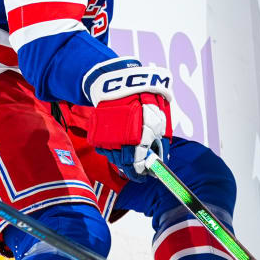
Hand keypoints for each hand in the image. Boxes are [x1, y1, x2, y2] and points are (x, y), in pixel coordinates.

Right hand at [83, 59, 172, 174]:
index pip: (136, 165)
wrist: (121, 83)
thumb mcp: (160, 119)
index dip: (141, 173)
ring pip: (113, 158)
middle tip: (138, 169)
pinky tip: (119, 144)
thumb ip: (161, 142)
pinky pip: (104, 149)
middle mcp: (120, 140)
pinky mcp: (97, 133)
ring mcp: (106, 137)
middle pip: (123, 164)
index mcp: (138, 138)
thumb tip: (162, 160)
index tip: (144, 175)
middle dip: (131, 168)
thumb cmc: (145, 99)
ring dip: (121, 159)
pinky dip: (111, 150)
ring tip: (129, 154)